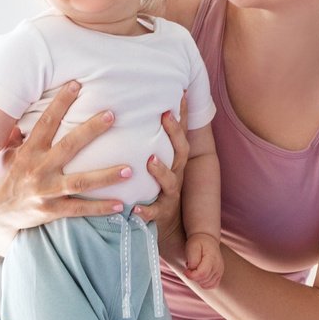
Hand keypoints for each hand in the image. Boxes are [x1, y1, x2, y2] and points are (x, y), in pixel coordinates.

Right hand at [0, 80, 131, 234]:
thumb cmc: (1, 178)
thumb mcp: (5, 154)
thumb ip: (18, 135)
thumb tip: (25, 110)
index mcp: (28, 151)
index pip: (46, 122)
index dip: (60, 103)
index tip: (76, 85)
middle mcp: (38, 169)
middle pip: (69, 146)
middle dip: (91, 130)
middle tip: (111, 115)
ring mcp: (46, 191)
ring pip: (80, 182)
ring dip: (106, 175)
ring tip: (129, 170)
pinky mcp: (51, 211)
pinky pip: (79, 209)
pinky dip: (100, 208)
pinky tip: (120, 205)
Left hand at [135, 93, 188, 259]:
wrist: (170, 228)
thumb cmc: (155, 187)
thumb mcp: (157, 161)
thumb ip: (149, 140)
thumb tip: (135, 109)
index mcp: (174, 160)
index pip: (181, 133)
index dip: (183, 113)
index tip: (181, 92)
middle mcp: (176, 175)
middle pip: (180, 152)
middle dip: (174, 133)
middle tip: (165, 114)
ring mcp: (169, 195)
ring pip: (170, 182)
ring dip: (161, 170)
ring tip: (151, 160)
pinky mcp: (160, 215)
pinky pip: (154, 213)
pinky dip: (145, 212)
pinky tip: (135, 209)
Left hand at [184, 230, 222, 288]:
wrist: (207, 239)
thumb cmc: (199, 242)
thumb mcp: (192, 247)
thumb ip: (192, 260)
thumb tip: (192, 270)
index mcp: (212, 258)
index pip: (202, 273)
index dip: (192, 275)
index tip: (186, 271)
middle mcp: (218, 266)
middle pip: (204, 280)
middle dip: (193, 277)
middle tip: (189, 269)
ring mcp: (220, 271)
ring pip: (207, 284)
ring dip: (198, 280)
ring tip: (195, 270)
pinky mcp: (219, 274)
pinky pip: (212, 285)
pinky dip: (204, 283)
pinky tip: (200, 277)